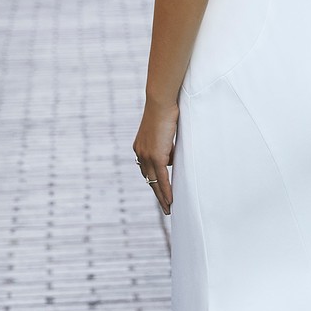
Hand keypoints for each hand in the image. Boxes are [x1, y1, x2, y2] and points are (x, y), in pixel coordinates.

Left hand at [134, 98, 177, 215]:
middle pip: (149, 180)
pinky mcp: (156, 155)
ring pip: (154, 182)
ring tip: (169, 208)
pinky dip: (166, 190)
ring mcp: (147, 155)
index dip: (154, 182)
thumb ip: (166, 146)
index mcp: (140, 147)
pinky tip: (170, 201)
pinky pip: (161, 178)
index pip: (147, 170)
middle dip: (157, 195)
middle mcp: (140, 153)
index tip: (160, 192)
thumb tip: (170, 158)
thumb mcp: (164, 132)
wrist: (160, 102)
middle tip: (165, 207)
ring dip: (162, 197)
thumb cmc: (165, 112)